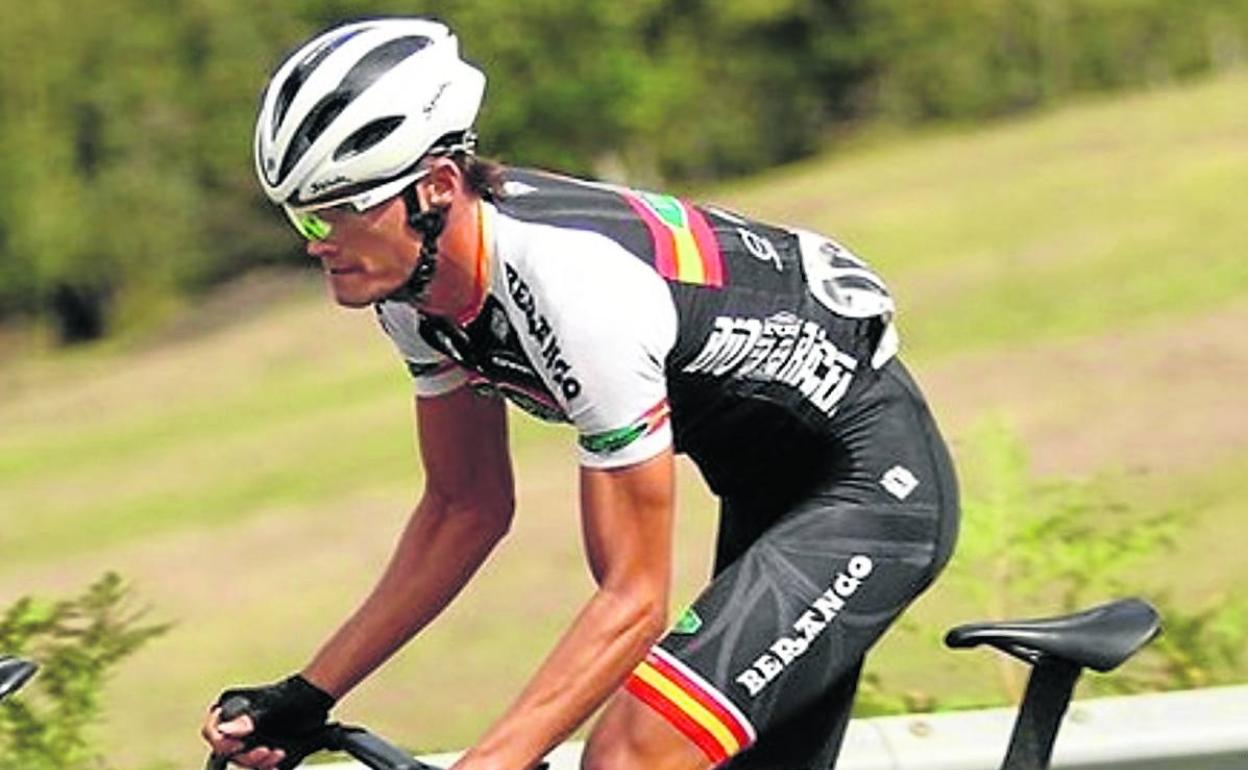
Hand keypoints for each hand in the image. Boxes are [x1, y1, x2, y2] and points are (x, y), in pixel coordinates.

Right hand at [201, 675, 334, 769]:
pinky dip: (266, 767)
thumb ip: (248, 720)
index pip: (211, 731)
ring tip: (277, 754)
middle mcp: (235, 726)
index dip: (221, 743)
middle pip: (227, 752)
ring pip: (242, 761)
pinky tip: (277, 764)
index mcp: (230, 708)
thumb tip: (224, 730)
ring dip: (259, 763)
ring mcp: (248, 739)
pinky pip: (257, 765)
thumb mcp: (271, 706)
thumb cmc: (293, 696)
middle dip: (246, 756)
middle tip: (265, 751)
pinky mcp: (261, 750)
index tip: (238, 746)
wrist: (315, 701)